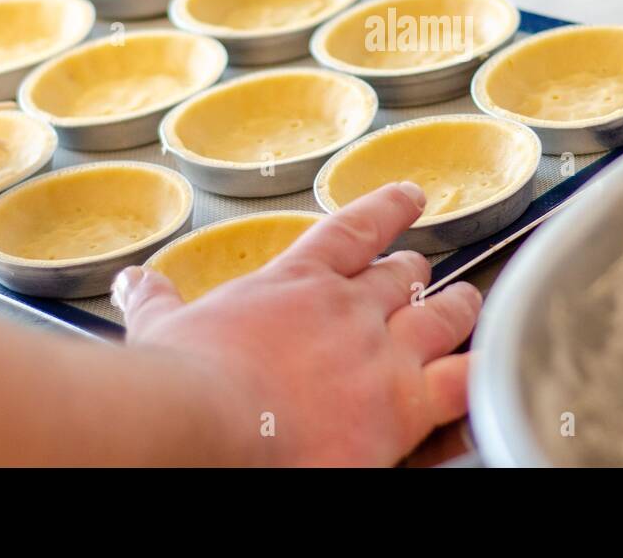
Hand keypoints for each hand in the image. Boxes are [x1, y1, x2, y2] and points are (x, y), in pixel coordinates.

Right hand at [114, 183, 481, 466]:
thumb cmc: (181, 383)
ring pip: (444, 318)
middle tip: (422, 272)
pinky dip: (479, 377)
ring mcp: (381, 357)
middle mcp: (348, 311)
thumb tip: (134, 283)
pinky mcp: (402, 407)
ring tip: (466, 308)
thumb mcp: (160, 330)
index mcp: (295, 285)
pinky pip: (463, 385)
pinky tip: (488, 375)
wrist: (205, 426)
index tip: (410, 197)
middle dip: (417, 273)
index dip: (388, 210)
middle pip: (404, 277)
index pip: (353, 231)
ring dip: (460, 311)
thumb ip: (157, 302)